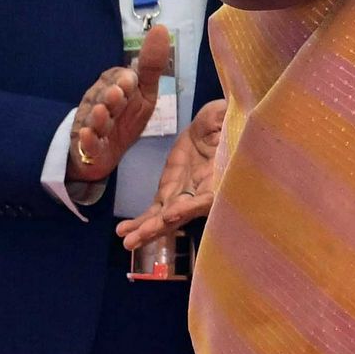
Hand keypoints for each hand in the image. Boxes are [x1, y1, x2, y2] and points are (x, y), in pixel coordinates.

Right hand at [68, 30, 171, 186]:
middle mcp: (98, 102)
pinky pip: (85, 142)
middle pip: (103, 97)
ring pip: (94, 119)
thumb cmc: (125, 118)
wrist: (104, 153)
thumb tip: (161, 28)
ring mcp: (90, 123)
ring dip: (99, 116)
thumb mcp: (144, 93)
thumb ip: (151, 66)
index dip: (123, 80)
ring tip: (101, 112)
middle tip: (118, 94)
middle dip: (111, 96)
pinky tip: (88, 135)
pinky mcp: (85, 146)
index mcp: (113, 87)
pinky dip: (86, 139)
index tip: (130, 81)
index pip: (116, 78)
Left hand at [118, 100, 228, 258]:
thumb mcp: (228, 115)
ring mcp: (186, 194)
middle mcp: (205, 192)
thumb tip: (228, 112)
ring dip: (147, 230)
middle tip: (141, 236)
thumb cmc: (230, 120)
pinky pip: (156, 210)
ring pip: (166, 217)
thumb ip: (225, 118)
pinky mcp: (171, 191)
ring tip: (128, 242)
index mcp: (223, 175)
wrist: (216, 124)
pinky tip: (124, 231)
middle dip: (161, 226)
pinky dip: (142, 221)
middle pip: (182, 214)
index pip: (209, 196)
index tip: (173, 213)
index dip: (193, 206)